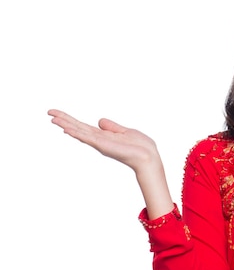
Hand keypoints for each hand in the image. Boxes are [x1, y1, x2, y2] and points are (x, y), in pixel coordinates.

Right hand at [48, 109, 173, 217]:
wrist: (148, 157)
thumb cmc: (140, 147)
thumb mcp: (124, 132)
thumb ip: (111, 127)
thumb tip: (100, 121)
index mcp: (103, 136)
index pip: (83, 126)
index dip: (70, 119)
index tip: (57, 113)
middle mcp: (99, 140)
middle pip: (77, 128)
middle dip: (64, 120)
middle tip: (49, 112)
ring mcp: (100, 143)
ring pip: (79, 132)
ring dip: (66, 125)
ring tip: (53, 119)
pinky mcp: (104, 146)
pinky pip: (88, 138)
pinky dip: (77, 133)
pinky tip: (67, 129)